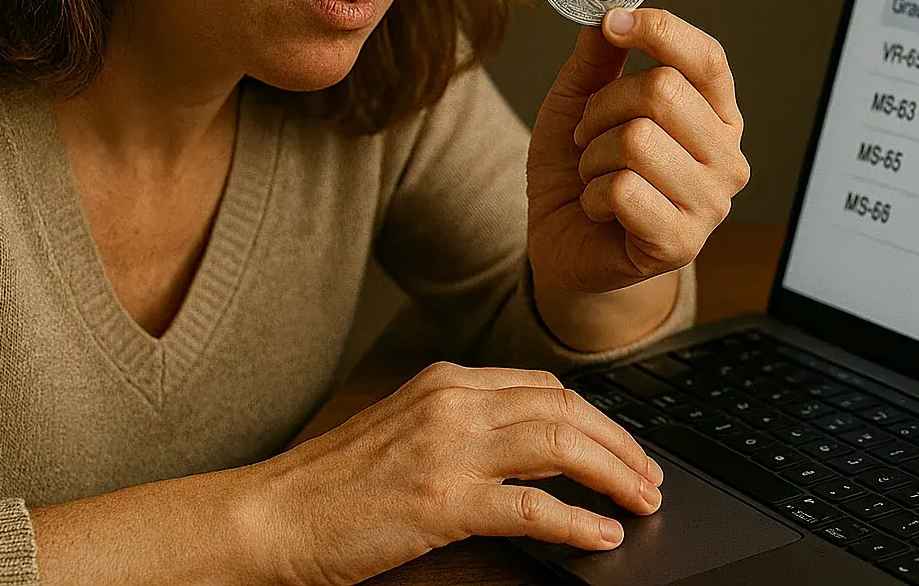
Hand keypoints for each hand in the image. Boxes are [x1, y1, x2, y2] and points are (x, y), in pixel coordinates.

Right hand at [246, 361, 664, 585]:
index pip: (545, 388)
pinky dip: (578, 523)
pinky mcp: (441, 503)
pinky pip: (533, 509)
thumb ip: (468, 428)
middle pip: (566, 410)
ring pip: (561, 446)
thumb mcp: (408, 432)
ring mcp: (448, 450)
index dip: (596, 419)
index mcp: (445, 383)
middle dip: (620, 445)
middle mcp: (453, 404)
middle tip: (649, 478)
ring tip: (641, 502)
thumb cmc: (333, 485)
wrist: (269, 516)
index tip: (623, 447)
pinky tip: (602, 536)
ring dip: (614, 475)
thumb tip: (539, 451)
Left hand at [526, 8, 749, 296]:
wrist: (564, 243)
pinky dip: (592, 195)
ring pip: (637, 140)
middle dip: (602, 106)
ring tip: (595, 174)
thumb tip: (612, 12)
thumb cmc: (579, 170)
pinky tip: (600, 208)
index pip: (707, 58)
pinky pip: (623, 190)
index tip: (613, 22)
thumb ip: (599, 58)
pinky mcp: (683, 243)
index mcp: (716, 114)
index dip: (659, 30)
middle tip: (586, 133)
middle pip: (663, 91)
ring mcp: (712, 204)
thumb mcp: (580, 101)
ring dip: (593, 155)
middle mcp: (727, 156)